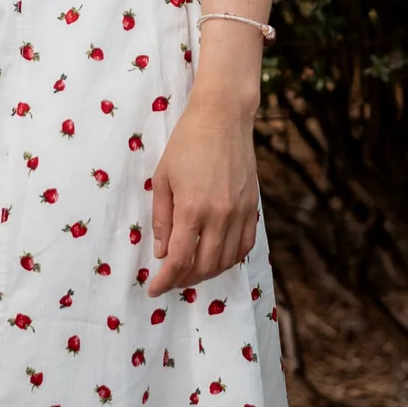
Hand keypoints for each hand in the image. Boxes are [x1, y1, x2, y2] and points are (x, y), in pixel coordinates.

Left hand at [145, 89, 259, 295]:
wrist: (223, 117)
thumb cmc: (186, 143)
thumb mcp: (163, 178)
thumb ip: (162, 219)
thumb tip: (162, 253)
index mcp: (192, 208)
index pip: (179, 259)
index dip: (165, 280)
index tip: (154, 289)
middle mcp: (219, 215)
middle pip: (204, 266)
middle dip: (185, 280)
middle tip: (170, 280)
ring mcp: (240, 212)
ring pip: (227, 260)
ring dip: (207, 273)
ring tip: (191, 271)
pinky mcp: (253, 207)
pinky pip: (245, 246)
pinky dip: (230, 259)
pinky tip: (217, 258)